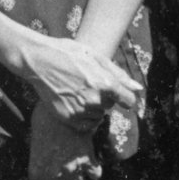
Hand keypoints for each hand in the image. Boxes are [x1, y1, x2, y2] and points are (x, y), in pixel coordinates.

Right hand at [17, 35, 141, 130]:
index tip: (120, 95)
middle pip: (111, 106)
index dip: (125, 97)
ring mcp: (80, 110)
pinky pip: (86, 125)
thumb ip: (119, 75)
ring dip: (93, 107)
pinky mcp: (67, 118)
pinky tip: (75, 103)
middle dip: (105, 97)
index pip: (128, 100)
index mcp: (105, 83)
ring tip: (79, 91)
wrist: (40, 61)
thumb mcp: (97, 58)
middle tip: (89, 83)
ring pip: (98, 115)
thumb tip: (138, 88)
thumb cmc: (70, 54)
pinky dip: (84, 117)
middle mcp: (94, 100)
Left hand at [27, 103, 102, 179]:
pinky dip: (95, 172)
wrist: (60, 107)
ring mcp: (72, 168)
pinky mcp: (87, 158)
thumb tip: (46, 161)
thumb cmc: (44, 118)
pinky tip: (92, 164)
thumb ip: (40, 158)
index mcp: (36, 171)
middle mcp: (54, 174)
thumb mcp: (35, 143)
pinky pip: (96, 176)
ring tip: (82, 172)